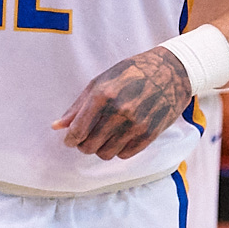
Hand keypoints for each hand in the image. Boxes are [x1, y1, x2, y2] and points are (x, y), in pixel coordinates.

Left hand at [54, 48, 190, 159]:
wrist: (171, 72)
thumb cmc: (132, 73)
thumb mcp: (101, 81)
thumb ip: (78, 106)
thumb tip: (57, 126)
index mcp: (103, 95)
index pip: (78, 131)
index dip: (70, 140)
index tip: (70, 140)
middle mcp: (119, 112)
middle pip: (90, 146)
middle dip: (84, 145)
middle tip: (87, 138)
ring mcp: (136, 125)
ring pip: (106, 154)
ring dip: (101, 149)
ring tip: (105, 137)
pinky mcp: (149, 135)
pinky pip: (124, 155)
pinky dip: (119, 150)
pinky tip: (121, 137)